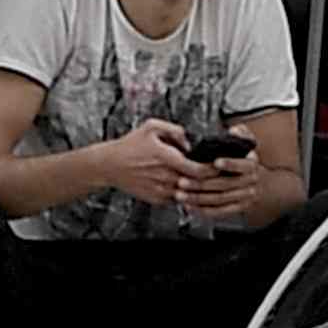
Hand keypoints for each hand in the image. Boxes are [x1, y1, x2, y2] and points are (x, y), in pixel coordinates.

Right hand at [109, 123, 249, 216]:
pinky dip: (185, 194)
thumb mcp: (152, 127)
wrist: (108, 165)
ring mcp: (158, 189)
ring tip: (206, 181)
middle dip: (209, 179)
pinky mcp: (155, 198)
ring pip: (188, 193)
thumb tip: (192, 141)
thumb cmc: (130, 145)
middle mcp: (162, 175)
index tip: (219, 165)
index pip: (197, 169)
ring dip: (198, 188)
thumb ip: (176, 131)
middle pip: (196, 183)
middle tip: (219, 174)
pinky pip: (177, 199)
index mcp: (164, 156)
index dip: (212, 169)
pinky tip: (189, 186)